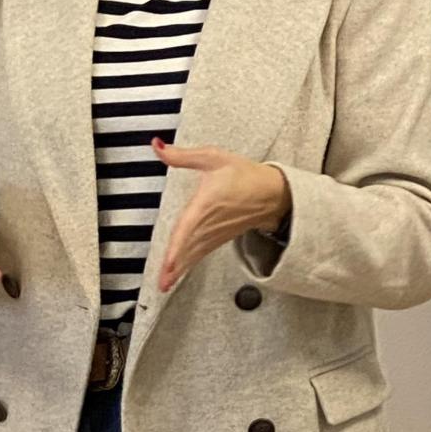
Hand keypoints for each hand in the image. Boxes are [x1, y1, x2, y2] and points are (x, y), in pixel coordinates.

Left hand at [154, 138, 290, 291]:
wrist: (273, 193)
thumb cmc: (244, 175)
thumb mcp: (213, 158)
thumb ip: (182, 155)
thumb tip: (157, 146)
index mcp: (205, 205)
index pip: (188, 228)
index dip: (178, 246)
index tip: (169, 261)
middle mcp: (209, 224)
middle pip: (189, 248)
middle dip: (175, 267)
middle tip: (161, 283)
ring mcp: (214, 234)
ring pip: (193, 254)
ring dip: (179, 271)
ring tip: (164, 285)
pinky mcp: (217, 239)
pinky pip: (199, 254)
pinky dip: (187, 265)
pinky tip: (177, 275)